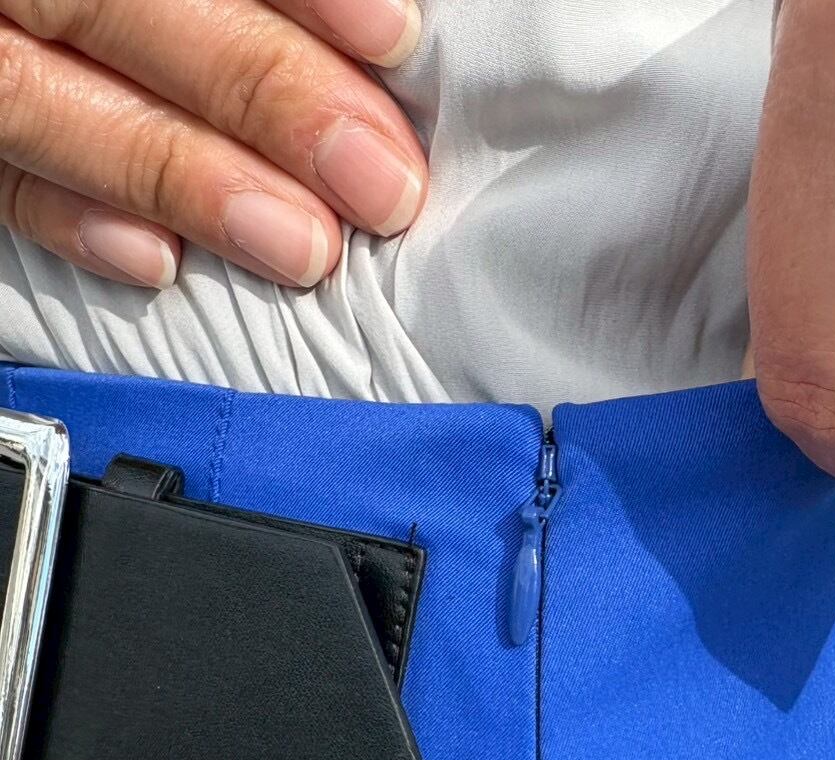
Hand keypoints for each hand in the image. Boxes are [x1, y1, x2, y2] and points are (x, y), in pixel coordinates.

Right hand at [0, 0, 425, 289]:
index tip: (394, 38)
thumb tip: (380, 43)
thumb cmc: (139, 13)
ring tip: (303, 246)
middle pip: (114, 5)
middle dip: (262, 91)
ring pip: (46, 103)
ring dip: (188, 180)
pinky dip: (75, 224)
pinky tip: (162, 264)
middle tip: (378, 180)